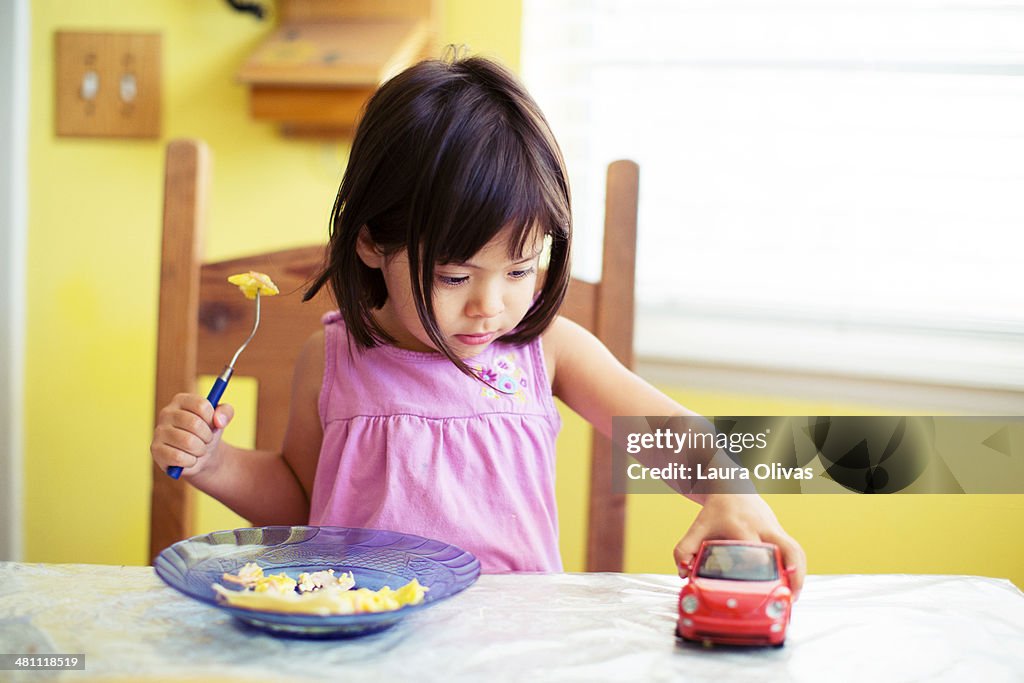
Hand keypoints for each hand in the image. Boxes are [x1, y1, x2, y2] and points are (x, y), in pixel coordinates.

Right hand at [151, 393, 233, 477]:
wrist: (200, 456)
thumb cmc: (208, 433)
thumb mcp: (221, 419)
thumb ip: (226, 412)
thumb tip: (219, 421)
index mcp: (181, 400)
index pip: (201, 405)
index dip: (212, 419)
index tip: (212, 424)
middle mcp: (166, 412)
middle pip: (195, 424)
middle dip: (207, 436)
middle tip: (206, 440)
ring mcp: (159, 431)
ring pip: (188, 442)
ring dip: (200, 450)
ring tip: (198, 449)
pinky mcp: (155, 449)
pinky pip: (179, 457)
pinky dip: (190, 461)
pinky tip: (188, 459)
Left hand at [673, 493, 806, 597]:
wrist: (732, 487)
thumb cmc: (715, 512)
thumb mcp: (696, 528)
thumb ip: (684, 550)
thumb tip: (685, 574)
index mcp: (742, 527)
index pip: (756, 550)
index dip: (762, 568)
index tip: (764, 586)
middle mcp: (763, 527)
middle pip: (788, 548)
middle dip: (793, 573)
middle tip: (790, 597)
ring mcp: (775, 529)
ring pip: (796, 550)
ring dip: (799, 574)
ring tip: (793, 596)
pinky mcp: (781, 531)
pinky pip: (796, 550)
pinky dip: (797, 568)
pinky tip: (792, 585)